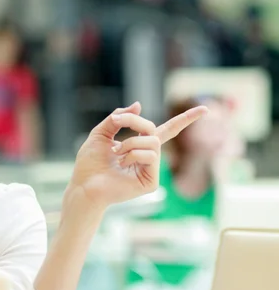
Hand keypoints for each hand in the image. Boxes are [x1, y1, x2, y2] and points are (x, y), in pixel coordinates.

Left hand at [68, 101, 207, 210]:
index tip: (205, 110)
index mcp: (139, 146)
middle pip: (154, 130)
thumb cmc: (89, 163)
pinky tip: (122, 164)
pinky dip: (133, 155)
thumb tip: (139, 105)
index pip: (167, 130)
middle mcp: (148, 158)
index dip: (186, 120)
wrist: (84, 184)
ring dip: (129, 142)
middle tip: (117, 122)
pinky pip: (150, 156)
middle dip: (134, 122)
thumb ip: (117, 118)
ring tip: (116, 153)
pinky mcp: (150, 182)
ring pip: (152, 142)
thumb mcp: (101, 133)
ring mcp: (151, 170)